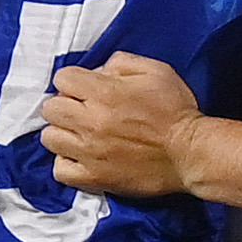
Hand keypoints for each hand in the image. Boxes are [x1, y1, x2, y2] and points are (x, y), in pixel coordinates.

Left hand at [43, 53, 204, 198]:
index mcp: (105, 92)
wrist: (191, 154)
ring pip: (50, 138)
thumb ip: (122, 62)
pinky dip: (66, 161)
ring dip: (63, 133)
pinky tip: (81, 156)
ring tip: (80, 134)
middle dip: (65, 104)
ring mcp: (90, 152)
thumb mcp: (156, 71)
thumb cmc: (176, 111)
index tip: (87, 88)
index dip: (74, 80)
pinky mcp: (95, 178)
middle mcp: (91, 122)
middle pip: (50, 108)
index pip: (62, 78)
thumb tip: (99, 71)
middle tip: (82, 110)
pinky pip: (60, 170)